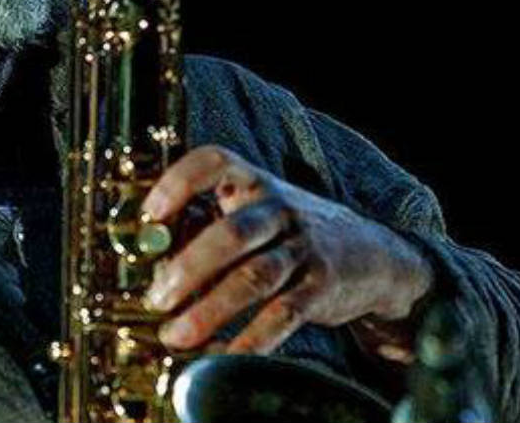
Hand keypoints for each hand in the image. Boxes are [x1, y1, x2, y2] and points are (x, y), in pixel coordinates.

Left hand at [140, 144, 434, 354]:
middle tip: (157, 297)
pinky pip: (284, 315)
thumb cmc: (290, 234)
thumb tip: (147, 263)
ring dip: (211, 310)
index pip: (214, 162)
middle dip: (189, 267)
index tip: (151, 213)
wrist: (372, 253)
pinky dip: (251, 339)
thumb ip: (206, 228)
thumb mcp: (254, 214)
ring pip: (255, 277)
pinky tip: (223, 357)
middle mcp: (279, 209)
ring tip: (177, 336)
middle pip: (232, 232)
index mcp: (253, 182)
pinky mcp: (322, 286)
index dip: (180, 182)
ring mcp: (303, 247)